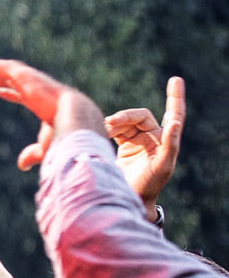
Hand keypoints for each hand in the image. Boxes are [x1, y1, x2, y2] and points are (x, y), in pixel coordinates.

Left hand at [0, 58, 104, 169]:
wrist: (76, 120)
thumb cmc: (66, 134)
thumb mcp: (46, 147)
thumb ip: (33, 154)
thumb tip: (21, 166)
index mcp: (41, 101)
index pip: (23, 94)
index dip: (10, 92)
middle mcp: (35, 87)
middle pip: (10, 79)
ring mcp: (31, 80)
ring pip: (3, 70)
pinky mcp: (24, 75)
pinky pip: (0, 68)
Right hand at [105, 76, 186, 212]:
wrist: (127, 198)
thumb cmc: (148, 185)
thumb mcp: (162, 166)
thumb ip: (170, 144)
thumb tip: (175, 122)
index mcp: (165, 141)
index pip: (173, 113)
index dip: (175, 97)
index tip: (175, 80)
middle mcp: (153, 138)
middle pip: (140, 116)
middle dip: (125, 117)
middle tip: (110, 123)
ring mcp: (137, 140)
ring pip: (125, 122)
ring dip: (114, 123)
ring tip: (103, 130)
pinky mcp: (123, 144)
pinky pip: (115, 129)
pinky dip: (108, 128)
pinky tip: (101, 133)